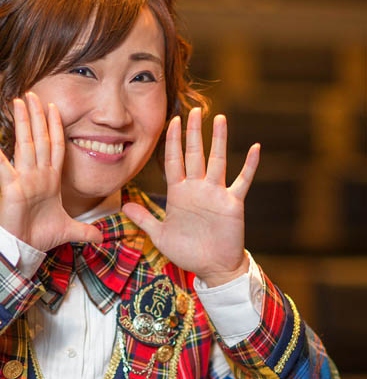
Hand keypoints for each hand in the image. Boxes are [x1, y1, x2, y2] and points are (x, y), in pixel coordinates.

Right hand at [0, 92, 101, 250]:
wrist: (22, 248)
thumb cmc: (40, 236)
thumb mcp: (69, 230)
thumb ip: (85, 231)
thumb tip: (101, 237)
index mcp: (50, 180)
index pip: (55, 147)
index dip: (56, 128)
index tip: (54, 108)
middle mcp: (37, 175)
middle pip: (39, 139)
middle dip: (38, 116)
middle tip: (33, 94)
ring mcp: (23, 179)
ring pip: (24, 145)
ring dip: (22, 123)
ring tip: (17, 102)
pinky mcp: (10, 187)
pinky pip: (1, 164)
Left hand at [123, 108, 259, 286]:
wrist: (212, 268)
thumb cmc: (187, 252)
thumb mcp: (160, 235)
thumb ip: (144, 219)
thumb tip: (124, 206)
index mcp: (179, 193)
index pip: (173, 161)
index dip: (172, 142)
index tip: (172, 121)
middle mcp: (197, 188)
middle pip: (194, 154)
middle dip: (193, 132)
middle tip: (194, 109)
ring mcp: (216, 193)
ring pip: (217, 160)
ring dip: (218, 140)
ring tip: (219, 118)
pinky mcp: (232, 203)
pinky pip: (242, 181)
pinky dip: (249, 165)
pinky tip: (255, 148)